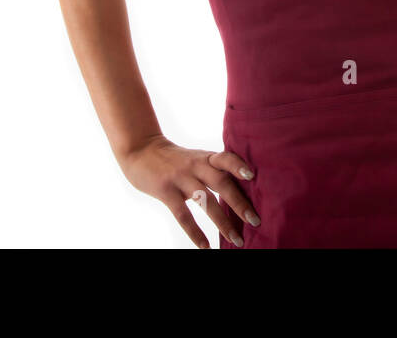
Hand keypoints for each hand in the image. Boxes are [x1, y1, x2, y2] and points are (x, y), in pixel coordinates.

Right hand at [119, 134, 258, 247]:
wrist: (141, 150)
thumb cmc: (174, 159)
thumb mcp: (195, 158)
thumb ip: (213, 169)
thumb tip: (242, 187)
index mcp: (205, 157)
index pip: (226, 158)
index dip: (239, 165)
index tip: (254, 176)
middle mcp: (195, 166)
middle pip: (221, 183)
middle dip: (240, 203)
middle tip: (256, 220)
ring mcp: (180, 178)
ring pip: (205, 201)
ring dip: (223, 222)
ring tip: (236, 239)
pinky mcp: (166, 192)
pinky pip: (183, 215)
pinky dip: (195, 232)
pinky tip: (205, 246)